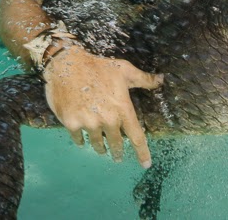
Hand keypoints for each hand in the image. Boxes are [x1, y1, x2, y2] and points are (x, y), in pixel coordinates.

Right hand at [43, 45, 163, 167]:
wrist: (67, 64)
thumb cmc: (98, 66)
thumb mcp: (124, 70)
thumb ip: (143, 79)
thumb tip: (161, 80)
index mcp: (122, 109)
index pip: (136, 136)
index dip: (142, 152)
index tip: (146, 164)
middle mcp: (107, 119)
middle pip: (116, 143)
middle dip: (118, 151)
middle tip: (117, 155)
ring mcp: (89, 123)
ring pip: (97, 143)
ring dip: (101, 147)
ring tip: (102, 149)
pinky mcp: (72, 123)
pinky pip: (79, 138)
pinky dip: (81, 139)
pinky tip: (82, 139)